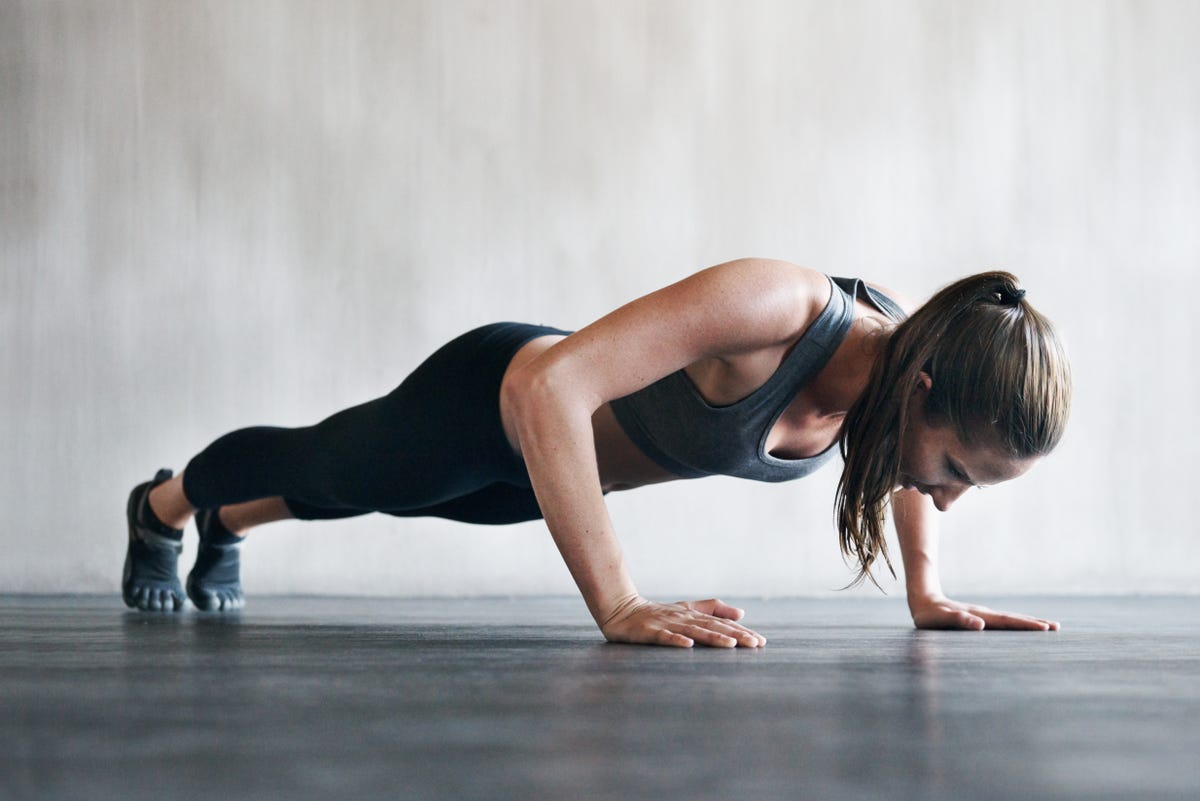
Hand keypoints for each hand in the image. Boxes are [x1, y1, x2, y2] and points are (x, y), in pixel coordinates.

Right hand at [599, 596, 766, 647]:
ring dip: (713, 637)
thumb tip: (741, 613)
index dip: (741, 631)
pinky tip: (688, 646)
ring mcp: (667, 624)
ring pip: (693, 631)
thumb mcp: (686, 609)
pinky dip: (676, 640)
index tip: (761, 642)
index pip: (721, 623)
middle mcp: (683, 618)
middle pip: (712, 626)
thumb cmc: (656, 613)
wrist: (621, 609)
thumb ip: (712, 609)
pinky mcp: (650, 631)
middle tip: (755, 644)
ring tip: (731, 645)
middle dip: (735, 635)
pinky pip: (664, 637)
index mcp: (693, 615)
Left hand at [909, 594, 1059, 630]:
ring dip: (1029, 622)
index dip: (1026, 625)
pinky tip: (1023, 628)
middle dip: (1035, 623)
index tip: (1045, 628)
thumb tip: (980, 624)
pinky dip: (1017, 624)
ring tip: (1048, 626)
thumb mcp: (940, 619)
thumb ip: (958, 620)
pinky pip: (1003, 622)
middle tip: (1057, 628)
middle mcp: (984, 614)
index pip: (1007, 622)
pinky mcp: (980, 618)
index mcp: (979, 616)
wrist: (923, 601)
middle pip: (1014, 619)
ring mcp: (984, 615)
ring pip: (1011, 619)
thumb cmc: (929, 615)